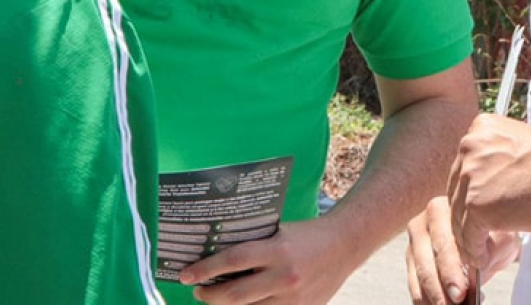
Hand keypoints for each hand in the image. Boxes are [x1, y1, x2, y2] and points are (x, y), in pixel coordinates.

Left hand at [178, 217, 356, 304]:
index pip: (234, 260)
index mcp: (279, 250)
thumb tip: (217, 252)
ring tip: (216, 298)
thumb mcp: (279, 232)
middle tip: (198, 291)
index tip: (186, 275)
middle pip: (236, 294)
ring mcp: (293, 299)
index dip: (206, 269)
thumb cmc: (306, 235)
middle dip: (211, 295)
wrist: (344, 245)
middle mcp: (285, 277)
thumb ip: (254, 243)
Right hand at [406, 196, 518, 303]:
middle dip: (439, 290)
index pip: (443, 245)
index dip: (451, 272)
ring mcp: (414, 244)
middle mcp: (422, 224)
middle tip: (454, 304)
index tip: (460, 293)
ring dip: (433, 299)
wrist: (489, 237)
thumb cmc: (492, 235)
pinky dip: (427, 302)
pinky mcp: (412, 263)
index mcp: (441, 209)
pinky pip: (415, 287)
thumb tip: (471, 279)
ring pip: (418, 278)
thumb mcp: (497, 239)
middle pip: (426, 263)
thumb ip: (483, 254)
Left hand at [447, 114, 530, 268]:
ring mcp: (470, 176)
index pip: (464, 167)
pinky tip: (482, 258)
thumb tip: (488, 181)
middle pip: (457, 190)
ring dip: (468, 236)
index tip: (476, 208)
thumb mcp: (517, 143)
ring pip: (458, 214)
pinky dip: (474, 251)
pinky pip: (468, 234)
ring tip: (477, 250)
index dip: (470, 192)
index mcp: (479, 129)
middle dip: (466, 214)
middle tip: (474, 233)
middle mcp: (468, 147)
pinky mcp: (476, 204)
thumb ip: (496, 156)